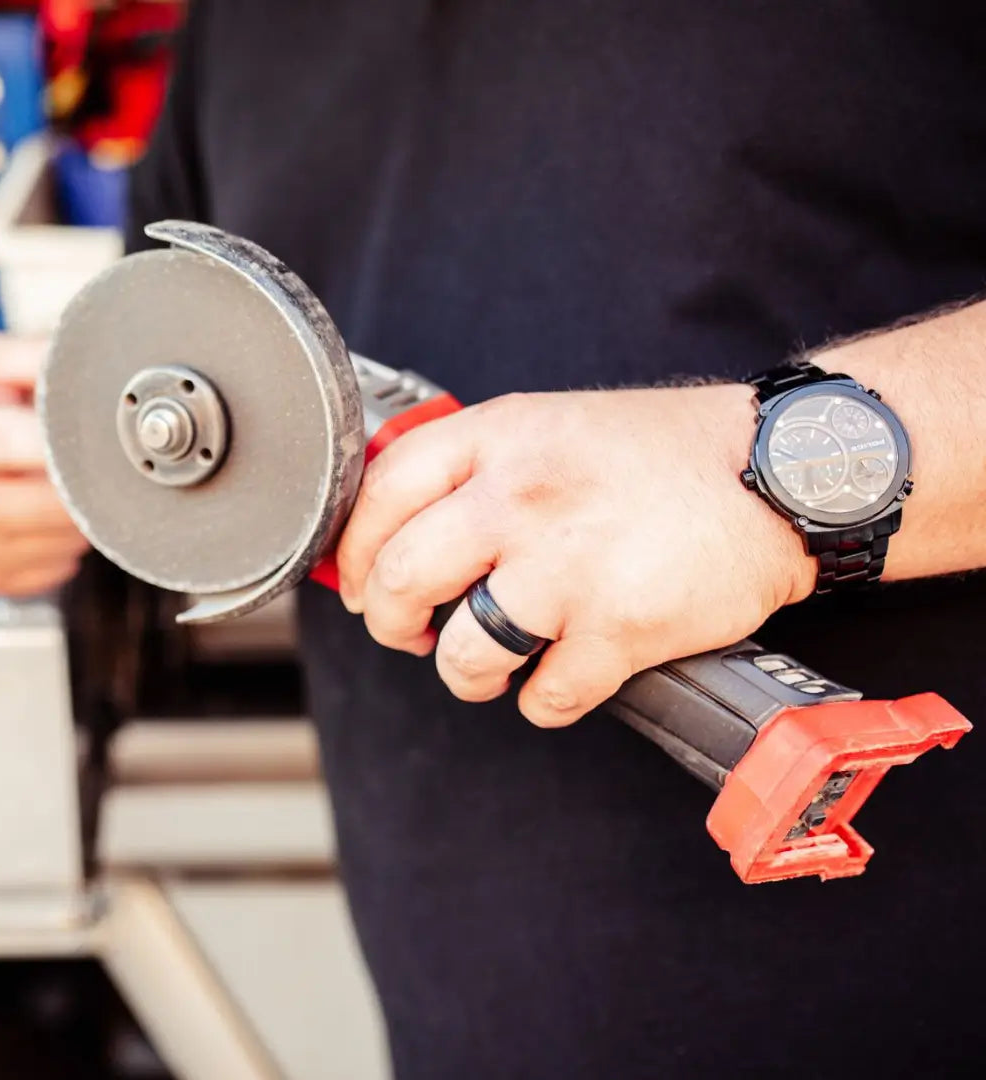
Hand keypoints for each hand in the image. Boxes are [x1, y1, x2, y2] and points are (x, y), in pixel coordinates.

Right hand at [0, 333, 88, 596]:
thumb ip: (39, 357)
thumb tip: (95, 359)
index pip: (10, 442)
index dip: (65, 445)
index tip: (105, 442)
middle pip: (40, 506)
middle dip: (82, 491)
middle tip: (96, 472)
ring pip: (54, 546)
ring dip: (79, 523)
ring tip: (68, 491)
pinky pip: (47, 573)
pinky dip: (64, 550)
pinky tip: (50, 522)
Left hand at [335, 385, 815, 726]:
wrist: (775, 473)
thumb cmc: (666, 453)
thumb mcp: (553, 425)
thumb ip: (478, 466)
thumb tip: (405, 524)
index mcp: (500, 438)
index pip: (379, 491)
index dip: (352, 548)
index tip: (358, 580)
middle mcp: (520, 499)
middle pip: (399, 579)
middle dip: (390, 623)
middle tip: (409, 631)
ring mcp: (566, 567)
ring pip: (462, 655)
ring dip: (465, 674)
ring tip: (490, 664)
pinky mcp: (616, 629)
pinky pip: (542, 698)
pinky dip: (544, 699)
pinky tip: (564, 673)